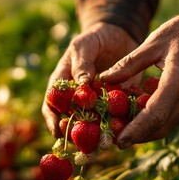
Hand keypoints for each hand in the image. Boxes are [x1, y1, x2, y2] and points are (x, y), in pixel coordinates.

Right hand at [42, 22, 139, 137]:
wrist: (120, 36)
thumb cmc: (95, 39)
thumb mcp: (84, 45)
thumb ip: (81, 64)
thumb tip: (81, 84)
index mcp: (63, 84)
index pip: (51, 105)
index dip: (52, 119)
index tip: (58, 130)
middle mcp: (78, 99)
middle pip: (73, 121)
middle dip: (78, 134)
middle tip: (84, 142)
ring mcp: (98, 104)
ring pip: (96, 124)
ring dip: (100, 134)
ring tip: (106, 141)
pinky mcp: (118, 105)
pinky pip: (118, 118)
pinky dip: (122, 125)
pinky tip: (127, 130)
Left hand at [100, 10, 178, 148]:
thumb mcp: (152, 43)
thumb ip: (128, 64)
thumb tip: (104, 80)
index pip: (155, 114)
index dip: (135, 131)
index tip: (119, 141)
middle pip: (162, 126)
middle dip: (138, 137)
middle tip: (116, 141)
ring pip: (168, 125)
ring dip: (146, 132)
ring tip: (123, 132)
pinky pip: (174, 116)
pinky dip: (155, 121)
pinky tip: (139, 118)